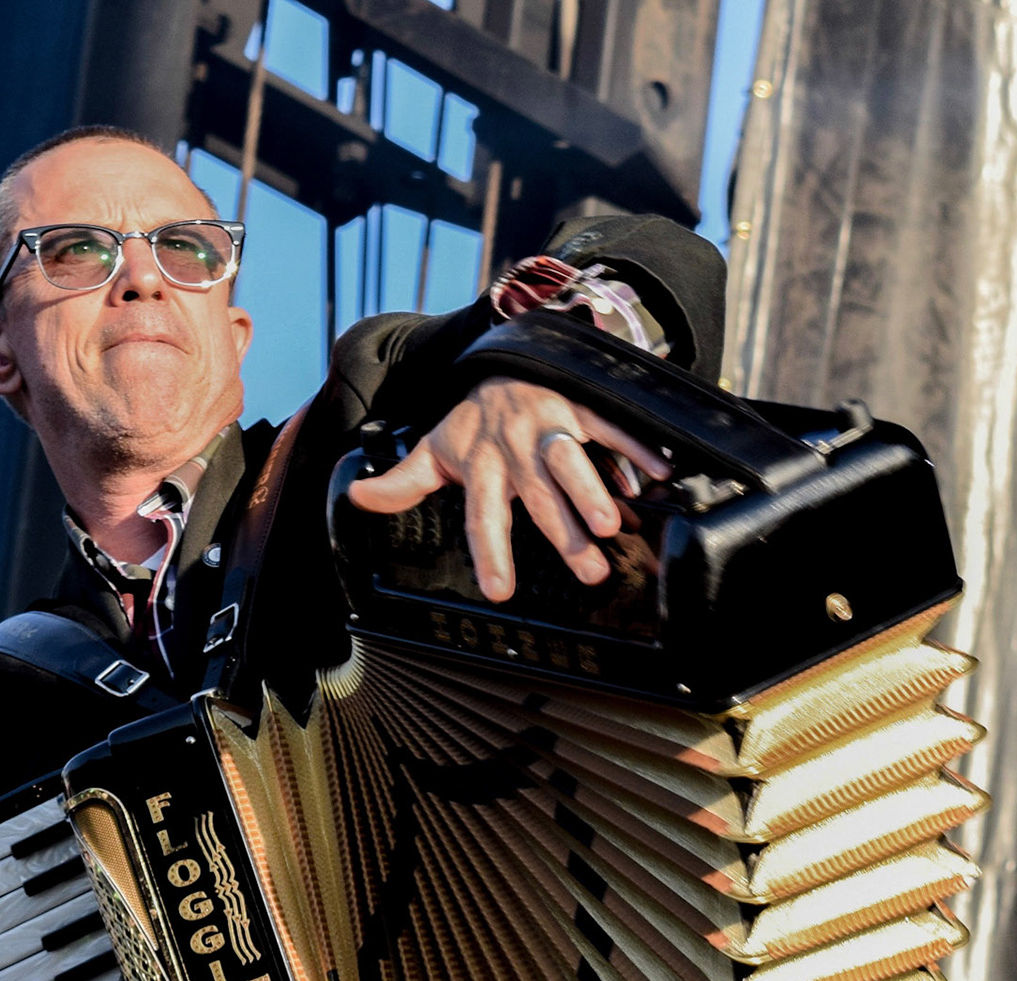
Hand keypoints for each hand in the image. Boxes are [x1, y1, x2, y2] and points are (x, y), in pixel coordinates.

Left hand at [347, 375, 671, 600]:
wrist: (507, 354)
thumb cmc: (476, 417)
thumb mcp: (437, 446)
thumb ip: (402, 481)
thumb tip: (357, 496)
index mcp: (481, 464)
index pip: (482, 515)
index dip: (489, 551)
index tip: (501, 591)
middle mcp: (515, 447)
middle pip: (538, 496)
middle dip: (562, 532)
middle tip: (587, 571)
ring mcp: (551, 424)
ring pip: (571, 459)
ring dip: (592, 490)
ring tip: (611, 524)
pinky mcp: (582, 405)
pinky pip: (610, 425)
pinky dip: (636, 447)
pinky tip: (660, 472)